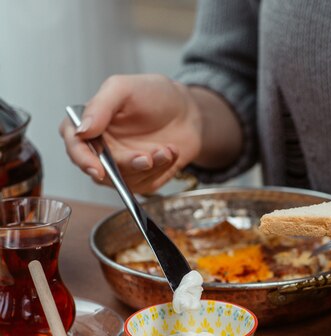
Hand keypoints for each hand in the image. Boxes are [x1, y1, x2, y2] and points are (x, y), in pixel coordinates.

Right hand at [59, 74, 201, 194]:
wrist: (187, 111)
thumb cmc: (155, 94)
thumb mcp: (124, 88)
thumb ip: (100, 106)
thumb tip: (82, 129)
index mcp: (91, 124)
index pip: (75, 145)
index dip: (82, 159)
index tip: (97, 168)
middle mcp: (103, 148)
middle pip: (100, 170)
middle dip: (126, 165)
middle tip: (147, 157)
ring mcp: (122, 165)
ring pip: (125, 180)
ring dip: (149, 167)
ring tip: (166, 149)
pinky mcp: (141, 178)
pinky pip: (145, 184)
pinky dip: (161, 170)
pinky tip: (169, 152)